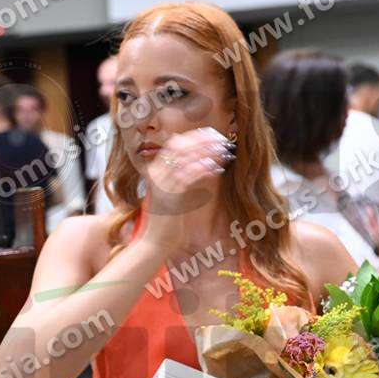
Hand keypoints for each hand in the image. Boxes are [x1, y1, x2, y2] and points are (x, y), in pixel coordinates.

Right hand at [141, 126, 235, 250]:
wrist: (154, 242)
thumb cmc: (165, 221)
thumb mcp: (172, 195)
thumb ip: (181, 179)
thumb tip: (198, 164)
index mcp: (155, 171)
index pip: (174, 144)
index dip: (193, 137)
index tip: (211, 135)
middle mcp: (156, 174)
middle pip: (180, 146)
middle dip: (202, 140)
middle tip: (221, 139)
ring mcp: (162, 184)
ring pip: (185, 157)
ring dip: (206, 152)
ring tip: (223, 151)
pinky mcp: (170, 196)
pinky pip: (188, 175)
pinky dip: (203, 169)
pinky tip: (216, 168)